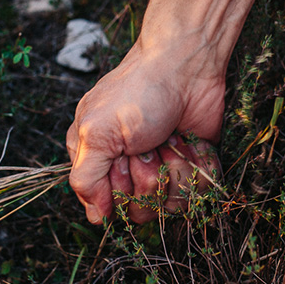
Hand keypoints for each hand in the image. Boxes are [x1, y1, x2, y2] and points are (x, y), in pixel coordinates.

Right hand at [67, 37, 224, 223]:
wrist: (186, 65)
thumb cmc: (138, 92)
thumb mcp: (98, 133)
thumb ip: (86, 178)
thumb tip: (95, 218)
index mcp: (97, 160)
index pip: (106, 208)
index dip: (118, 189)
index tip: (123, 157)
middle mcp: (128, 170)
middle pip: (140, 211)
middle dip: (148, 177)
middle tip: (147, 144)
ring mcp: (162, 170)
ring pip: (170, 205)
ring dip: (174, 169)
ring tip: (169, 139)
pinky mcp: (192, 167)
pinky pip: (198, 193)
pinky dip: (197, 166)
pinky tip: (189, 142)